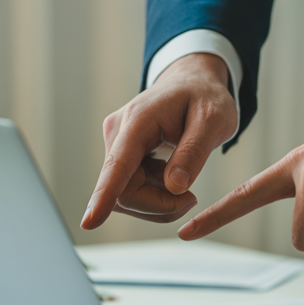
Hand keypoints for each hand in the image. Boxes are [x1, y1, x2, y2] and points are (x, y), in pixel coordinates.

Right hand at [81, 54, 237, 228]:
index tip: (89, 222)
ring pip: (125, 196)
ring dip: (158, 203)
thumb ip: (194, 152)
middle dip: (159, 205)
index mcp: (138, 120)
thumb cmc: (205, 97)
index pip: (117, 165)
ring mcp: (116, 144)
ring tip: (186, 182)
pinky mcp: (120, 154)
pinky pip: (130, 190)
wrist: (192, 82)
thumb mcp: (214, 120)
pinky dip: (155, 196)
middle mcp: (118, 133)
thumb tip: (174, 186)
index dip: (104, 196)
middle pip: (124, 191)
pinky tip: (173, 176)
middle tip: (192, 198)